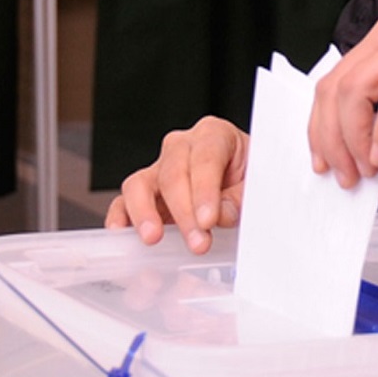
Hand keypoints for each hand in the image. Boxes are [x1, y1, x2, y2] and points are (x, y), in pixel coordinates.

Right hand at [105, 116, 248, 253]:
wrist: (244, 179)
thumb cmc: (249, 176)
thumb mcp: (255, 183)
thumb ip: (239, 198)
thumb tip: (221, 215)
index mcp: (214, 134)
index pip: (205, 158)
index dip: (205, 190)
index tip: (209, 219)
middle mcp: (182, 146)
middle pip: (173, 174)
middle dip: (184, 212)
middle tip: (198, 242)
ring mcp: (160, 168)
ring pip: (140, 183)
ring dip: (145, 213)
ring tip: (154, 237)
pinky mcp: (146, 193)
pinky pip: (124, 201)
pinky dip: (121, 216)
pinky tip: (123, 233)